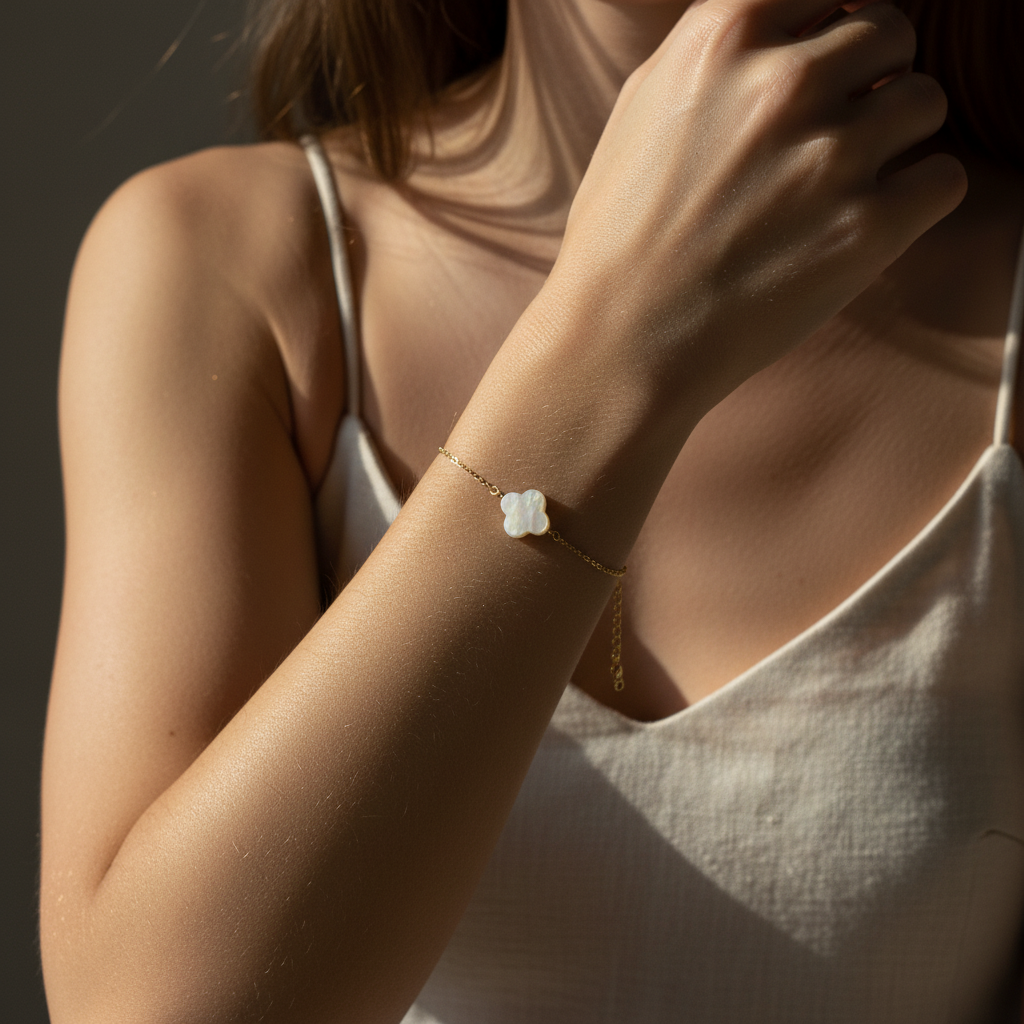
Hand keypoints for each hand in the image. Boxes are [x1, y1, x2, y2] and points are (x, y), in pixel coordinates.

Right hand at [549, 0, 966, 409]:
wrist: (620, 337)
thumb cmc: (621, 233)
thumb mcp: (645, 106)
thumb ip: (721, 49)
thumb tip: (794, 22)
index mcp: (724, 37)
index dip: (834, 21)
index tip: (829, 59)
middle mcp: (784, 81)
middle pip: (891, 32)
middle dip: (870, 78)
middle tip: (832, 134)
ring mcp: (832, 154)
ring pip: (926, 101)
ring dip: (895, 139)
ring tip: (841, 186)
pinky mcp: (868, 227)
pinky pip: (944, 179)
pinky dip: (915, 200)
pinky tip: (863, 224)